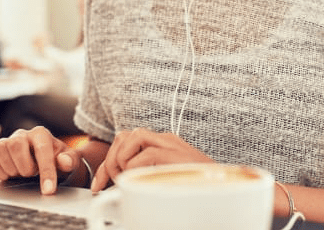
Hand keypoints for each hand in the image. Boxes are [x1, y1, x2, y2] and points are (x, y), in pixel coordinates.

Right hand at [0, 126, 82, 194]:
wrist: (47, 166)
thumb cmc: (59, 162)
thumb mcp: (70, 162)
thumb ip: (70, 161)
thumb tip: (64, 161)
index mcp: (41, 134)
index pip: (42, 150)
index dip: (46, 171)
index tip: (49, 190)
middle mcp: (22, 135)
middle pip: (15, 144)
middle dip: (24, 166)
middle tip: (32, 174)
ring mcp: (8, 143)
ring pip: (0, 149)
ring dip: (11, 168)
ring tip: (21, 174)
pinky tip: (9, 176)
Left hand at [91, 128, 214, 192]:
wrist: (224, 188)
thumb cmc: (198, 187)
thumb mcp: (168, 178)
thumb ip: (148, 175)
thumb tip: (124, 188)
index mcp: (163, 143)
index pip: (126, 140)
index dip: (108, 161)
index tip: (99, 184)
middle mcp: (165, 139)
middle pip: (124, 136)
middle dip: (108, 160)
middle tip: (106, 184)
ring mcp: (170, 144)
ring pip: (131, 137)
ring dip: (120, 160)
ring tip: (124, 180)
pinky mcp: (174, 154)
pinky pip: (145, 154)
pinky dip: (133, 167)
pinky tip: (136, 180)